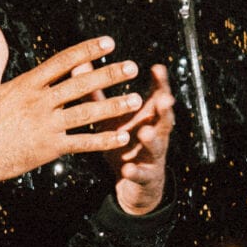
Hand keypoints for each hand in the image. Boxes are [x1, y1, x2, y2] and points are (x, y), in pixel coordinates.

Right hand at [0, 27, 143, 184]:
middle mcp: (39, 102)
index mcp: (26, 84)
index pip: (63, 61)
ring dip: (113, 106)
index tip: (108, 42)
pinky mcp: (48, 149)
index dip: (87, 50)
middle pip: (80, 84)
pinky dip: (103, 141)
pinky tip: (122, 136)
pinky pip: (81, 144)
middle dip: (109, 74)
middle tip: (132, 67)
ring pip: (86, 113)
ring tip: (136, 100)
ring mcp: (45, 126)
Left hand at [110, 65, 174, 216]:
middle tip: (165, 99)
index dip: (160, 83)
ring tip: (145, 133)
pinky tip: (127, 169)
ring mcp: (152, 156)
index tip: (157, 68)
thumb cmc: (122, 141)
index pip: (158, 96)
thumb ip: (97, 93)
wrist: (135, 182)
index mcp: (149, 117)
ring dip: (152, 140)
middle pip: (164, 119)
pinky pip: (141, 174)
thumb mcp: (110, 117)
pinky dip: (135, 172)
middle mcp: (155, 134)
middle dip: (165, 109)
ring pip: (157, 146)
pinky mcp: (146, 177)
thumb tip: (80, 63)